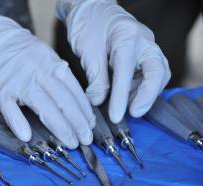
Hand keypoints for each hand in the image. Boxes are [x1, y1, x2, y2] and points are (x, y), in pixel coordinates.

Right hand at [0, 0, 95, 148]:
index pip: (73, 89)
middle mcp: (38, 72)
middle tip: (85, 139)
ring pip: (44, 106)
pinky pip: (10, 109)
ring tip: (69, 142)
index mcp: (50, 63)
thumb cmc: (14, 50)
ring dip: (59, 127)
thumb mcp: (41, 54)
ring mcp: (18, 81)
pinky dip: (18, 123)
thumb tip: (72, 94)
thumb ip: (55, 73)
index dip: (83, 109)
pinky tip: (27, 137)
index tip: (89, 123)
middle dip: (77, 122)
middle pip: (63, 100)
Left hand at [57, 0, 170, 122]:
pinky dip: (140, 89)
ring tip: (126, 106)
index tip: (115, 116)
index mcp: (127, 36)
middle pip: (158, 71)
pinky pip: (149, 75)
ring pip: (157, 75)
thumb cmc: (87, 24)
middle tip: (133, 113)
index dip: (121, 96)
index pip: (126, 71)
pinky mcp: (143, 55)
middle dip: (147, 96)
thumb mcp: (87, 50)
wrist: (91, 9)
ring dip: (144, 94)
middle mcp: (143, 42)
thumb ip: (96, 77)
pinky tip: (126, 97)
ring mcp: (146, 48)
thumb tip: (98, 102)